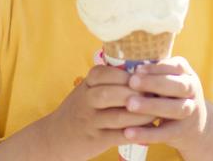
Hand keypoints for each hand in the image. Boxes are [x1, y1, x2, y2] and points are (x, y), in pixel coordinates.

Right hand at [39, 64, 157, 160]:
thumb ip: (108, 80)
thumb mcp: (87, 90)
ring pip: (118, 116)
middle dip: (136, 93)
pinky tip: (149, 130)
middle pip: (111, 93)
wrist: (55, 137)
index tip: (147, 76)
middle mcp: (85, 101)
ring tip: (157, 113)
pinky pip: (119, 136)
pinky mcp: (95, 140)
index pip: (105, 73)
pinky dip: (136, 133)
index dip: (128, 75)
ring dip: (141, 115)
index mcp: (86, 84)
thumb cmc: (80, 109)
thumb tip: (143, 71)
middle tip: (157, 94)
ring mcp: (90, 121)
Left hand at [121, 56, 212, 157]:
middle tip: (132, 82)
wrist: (194, 126)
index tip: (137, 69)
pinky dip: (147, 134)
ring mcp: (190, 112)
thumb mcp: (167, 81)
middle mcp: (192, 91)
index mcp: (187, 74)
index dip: (157, 68)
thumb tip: (122, 65)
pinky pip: (165, 133)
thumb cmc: (170, 95)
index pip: (177, 67)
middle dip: (155, 83)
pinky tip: (129, 132)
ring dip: (152, 106)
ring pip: (175, 108)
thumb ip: (152, 74)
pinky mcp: (182, 132)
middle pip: (178, 86)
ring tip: (130, 105)